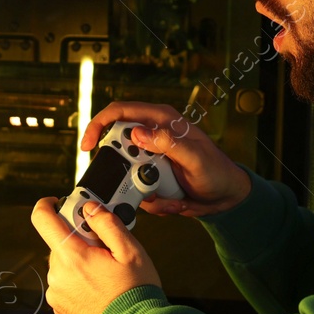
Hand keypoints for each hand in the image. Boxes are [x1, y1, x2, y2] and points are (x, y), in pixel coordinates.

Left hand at [30, 196, 162, 313]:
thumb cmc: (135, 295)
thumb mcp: (130, 251)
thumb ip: (107, 223)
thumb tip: (91, 209)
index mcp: (72, 257)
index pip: (42, 219)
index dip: (48, 205)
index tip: (58, 202)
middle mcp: (58, 276)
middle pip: (59, 244)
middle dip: (80, 240)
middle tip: (104, 249)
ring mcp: (57, 294)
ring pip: (63, 265)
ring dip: (80, 263)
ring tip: (105, 274)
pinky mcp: (60, 309)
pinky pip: (65, 285)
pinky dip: (79, 282)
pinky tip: (100, 289)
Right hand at [80, 102, 251, 216]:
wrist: (225, 196)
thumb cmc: (217, 171)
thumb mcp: (196, 158)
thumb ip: (168, 143)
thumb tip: (138, 134)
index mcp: (162, 120)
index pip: (120, 112)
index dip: (98, 125)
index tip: (87, 146)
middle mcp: (152, 136)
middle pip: (118, 148)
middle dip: (126, 171)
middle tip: (147, 183)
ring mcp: (150, 158)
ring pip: (126, 175)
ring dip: (144, 191)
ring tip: (171, 195)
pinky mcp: (151, 177)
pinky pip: (137, 192)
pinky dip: (153, 201)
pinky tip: (174, 200)